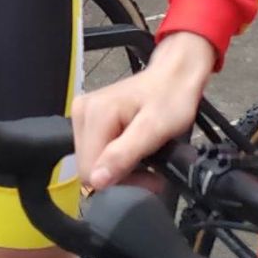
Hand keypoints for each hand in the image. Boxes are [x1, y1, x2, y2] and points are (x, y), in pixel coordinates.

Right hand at [71, 31, 218, 189]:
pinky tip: (133, 151)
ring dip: (119, 169)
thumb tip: (96, 181)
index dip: (119, 182)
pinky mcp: (89, 118)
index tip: (148, 177)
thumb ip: (123, 155)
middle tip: (150, 170)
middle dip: (120, 176)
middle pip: (89, 167)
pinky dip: (115, 158)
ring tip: (145, 159)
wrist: (175, 76)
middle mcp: (82, 112)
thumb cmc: (171, 98)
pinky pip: (96, 151)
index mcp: (94, 115)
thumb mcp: (153, 130)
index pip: (89, 171)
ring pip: (92, 162)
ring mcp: (84, 114)